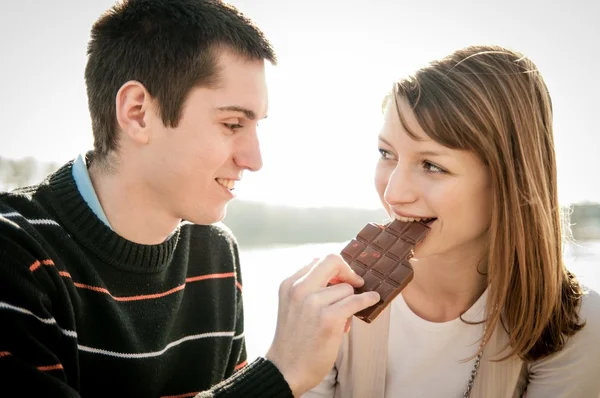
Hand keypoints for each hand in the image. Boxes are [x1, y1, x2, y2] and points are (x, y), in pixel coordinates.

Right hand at [265, 254, 379, 395]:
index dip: (335, 269)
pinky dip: (368, 299)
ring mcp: (313, 303)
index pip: (318, 260)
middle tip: (356, 281)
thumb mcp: (291, 305)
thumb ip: (308, 288)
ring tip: (341, 319)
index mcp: (290, 284)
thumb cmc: (293, 339)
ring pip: (347, 288)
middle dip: (348, 270)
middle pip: (333, 262)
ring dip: (349, 301)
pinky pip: (356, 301)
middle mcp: (299, 289)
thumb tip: (337, 275)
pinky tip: (373, 299)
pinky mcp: (329, 319)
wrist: (286, 369)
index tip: (343, 278)